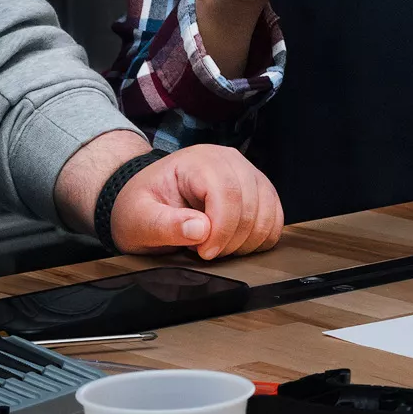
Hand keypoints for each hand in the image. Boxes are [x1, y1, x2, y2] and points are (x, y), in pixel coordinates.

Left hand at [105, 145, 283, 259]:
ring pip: (267, 211)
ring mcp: (246, 173)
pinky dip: (261, 237)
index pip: (226, 192)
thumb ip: (164, 224)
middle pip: (250, 203)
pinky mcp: (258, 190)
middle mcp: (228, 160)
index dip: (221, 229)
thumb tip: (200, 229)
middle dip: (231, 239)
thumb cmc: (141, 207)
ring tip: (217, 246)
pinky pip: (275, 216)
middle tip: (205, 252)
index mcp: (198, 161)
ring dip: (246, 240)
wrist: (148, 200)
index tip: (203, 253)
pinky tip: (234, 243)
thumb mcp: (138, 219)